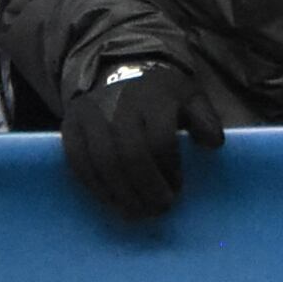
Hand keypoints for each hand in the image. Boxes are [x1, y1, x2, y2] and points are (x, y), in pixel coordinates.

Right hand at [59, 60, 222, 218]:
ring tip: (137, 212)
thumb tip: (213, 143)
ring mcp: (90, 114)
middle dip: (146, 189)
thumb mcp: (189, 96)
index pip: (160, 140)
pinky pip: (79, 163)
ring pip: (103, 162)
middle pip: (131, 155)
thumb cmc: (158, 94)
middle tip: (158, 209)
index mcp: (152, 96)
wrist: (114, 69)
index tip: (176, 188)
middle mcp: (118, 103)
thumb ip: (204, 118)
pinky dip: (97, 188)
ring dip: (122, 195)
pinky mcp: (70, 126)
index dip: (169, 170)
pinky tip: (113, 201)